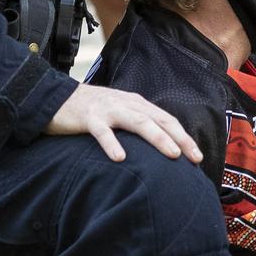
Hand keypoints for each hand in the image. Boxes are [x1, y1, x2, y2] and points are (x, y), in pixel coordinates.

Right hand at [46, 83, 203, 163]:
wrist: (57, 98)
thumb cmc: (93, 111)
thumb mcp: (120, 113)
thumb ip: (138, 124)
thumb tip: (160, 146)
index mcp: (137, 104)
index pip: (167, 120)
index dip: (184, 136)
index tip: (197, 156)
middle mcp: (127, 104)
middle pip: (159, 120)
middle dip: (180, 138)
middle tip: (194, 157)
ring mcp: (109, 110)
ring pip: (138, 122)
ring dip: (157, 137)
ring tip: (171, 154)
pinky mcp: (89, 118)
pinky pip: (102, 131)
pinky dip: (112, 143)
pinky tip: (120, 157)